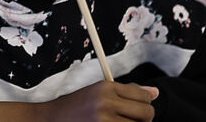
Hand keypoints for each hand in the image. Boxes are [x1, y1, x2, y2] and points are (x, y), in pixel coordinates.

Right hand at [35, 81, 157, 121]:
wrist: (50, 120)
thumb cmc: (76, 107)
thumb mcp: (98, 92)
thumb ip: (127, 91)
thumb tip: (154, 92)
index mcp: (105, 87)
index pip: (143, 95)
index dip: (146, 103)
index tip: (140, 107)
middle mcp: (105, 102)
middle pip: (146, 113)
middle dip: (145, 118)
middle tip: (134, 119)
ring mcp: (103, 121)